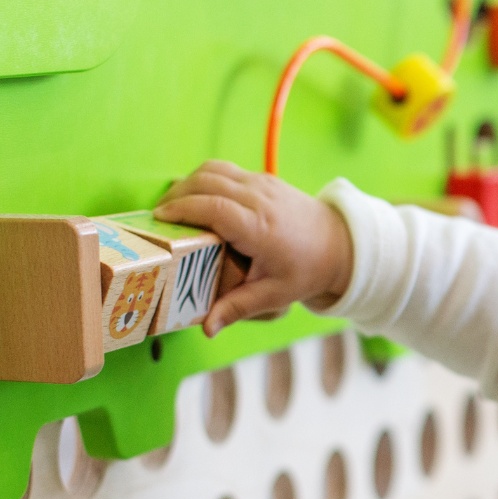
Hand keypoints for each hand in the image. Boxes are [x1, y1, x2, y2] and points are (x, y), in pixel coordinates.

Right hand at [152, 160, 354, 335]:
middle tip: (157, 217)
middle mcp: (260, 199)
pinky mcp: (264, 178)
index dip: (182, 209)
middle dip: (176, 195)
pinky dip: (204, 179)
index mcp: (260, 227)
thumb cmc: (307, 270)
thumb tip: (206, 328)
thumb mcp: (274, 295)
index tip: (159, 218)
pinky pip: (225, 170)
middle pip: (207, 182)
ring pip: (214, 170)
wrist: (340, 244)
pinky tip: (195, 199)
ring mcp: (263, 184)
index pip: (213, 207)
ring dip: (188, 183)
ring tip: (172, 206)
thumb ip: (237, 308)